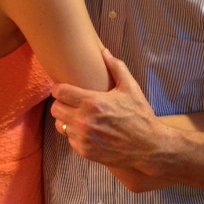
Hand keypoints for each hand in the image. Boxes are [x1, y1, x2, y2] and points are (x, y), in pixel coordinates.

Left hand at [51, 49, 163, 170]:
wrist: (149, 146)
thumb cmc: (140, 115)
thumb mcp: (131, 88)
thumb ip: (116, 67)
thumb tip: (103, 51)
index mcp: (93, 102)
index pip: (60, 92)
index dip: (59, 88)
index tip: (64, 88)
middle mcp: (85, 121)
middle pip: (55, 108)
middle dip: (61, 103)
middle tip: (70, 101)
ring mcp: (84, 138)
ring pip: (59, 124)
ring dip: (65, 119)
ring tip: (77, 116)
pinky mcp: (85, 152)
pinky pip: (69, 139)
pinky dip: (74, 134)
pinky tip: (86, 130)